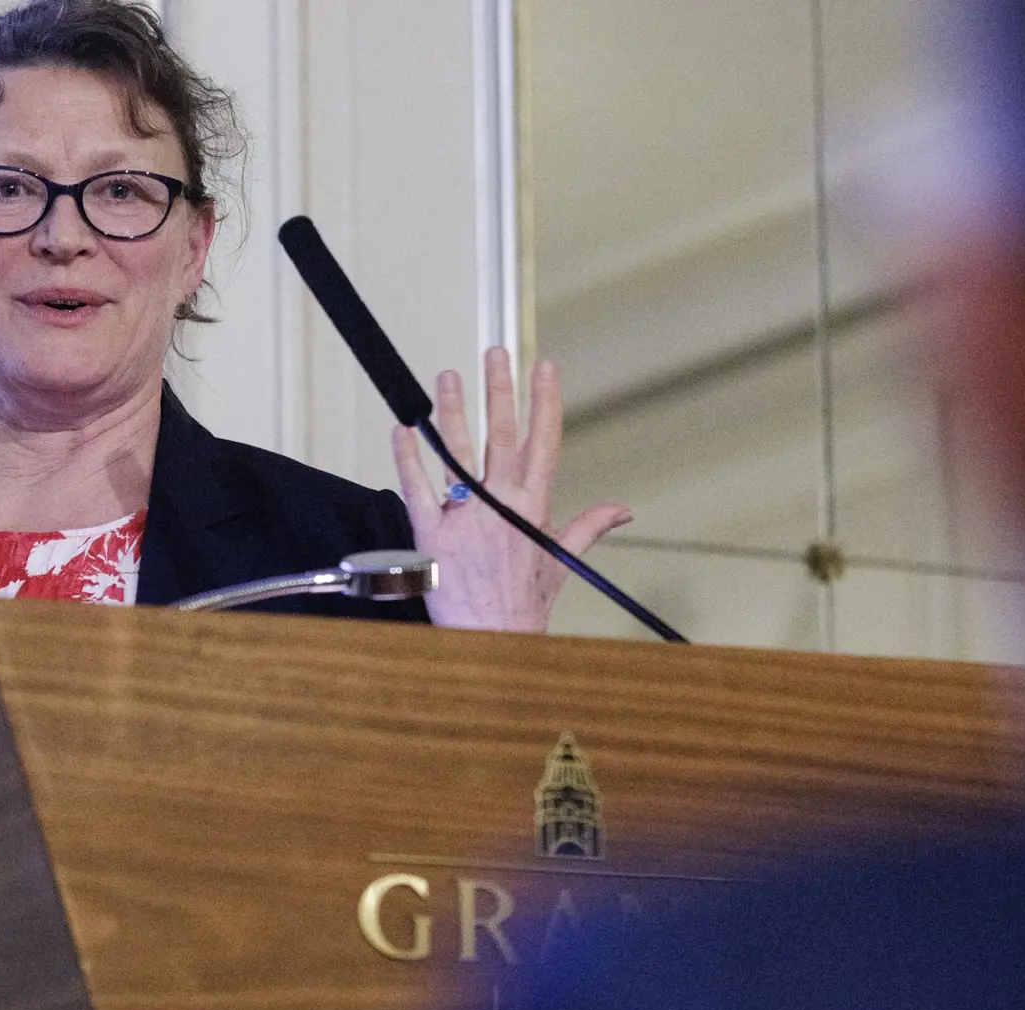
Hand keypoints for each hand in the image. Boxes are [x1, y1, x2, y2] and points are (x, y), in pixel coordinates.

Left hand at [392, 349, 630, 632]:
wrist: (492, 641)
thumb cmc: (524, 605)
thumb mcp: (561, 563)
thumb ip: (588, 527)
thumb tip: (622, 510)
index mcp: (534, 508)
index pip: (543, 442)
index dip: (544, 401)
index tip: (544, 366)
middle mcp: (501, 506)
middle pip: (500, 436)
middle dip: (498, 390)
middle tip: (494, 353)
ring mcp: (464, 518)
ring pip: (457, 452)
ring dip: (452, 410)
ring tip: (446, 377)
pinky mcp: (430, 534)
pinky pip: (417, 487)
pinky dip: (409, 456)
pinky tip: (403, 429)